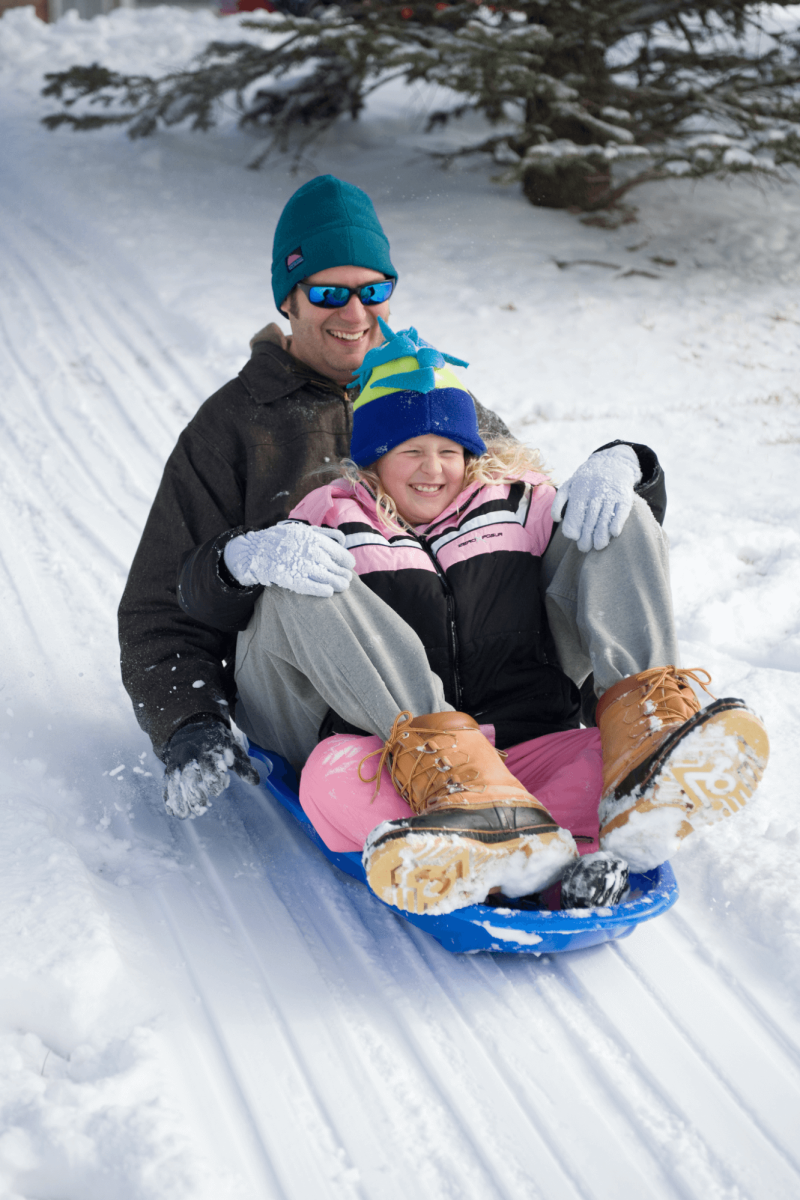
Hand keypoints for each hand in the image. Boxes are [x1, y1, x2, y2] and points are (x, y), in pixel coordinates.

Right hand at [163, 718, 258, 819]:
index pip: (208, 763)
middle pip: (189, 773)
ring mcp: (177, 761)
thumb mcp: (232, 748)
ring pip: (175, 780)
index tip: (217, 791)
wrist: (190, 726)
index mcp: (207, 747)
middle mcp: (189, 753)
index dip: (213, 779)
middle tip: (201, 808)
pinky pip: (166, 783)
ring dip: (179, 799)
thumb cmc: (216, 742)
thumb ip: (242, 766)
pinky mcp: (169, 768)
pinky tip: (173, 812)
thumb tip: (256, 781)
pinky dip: (168, 797)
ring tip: (186, 816)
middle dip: (194, 792)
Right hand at [223, 522, 355, 597]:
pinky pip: (312, 587)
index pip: (338, 552)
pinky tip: (328, 592)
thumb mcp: (302, 530)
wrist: (255, 549)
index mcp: (313, 538)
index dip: (346, 560)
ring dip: (337, 583)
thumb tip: (343, 540)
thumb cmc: (282, 539)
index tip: (349, 565)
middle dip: (343, 574)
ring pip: (327, 577)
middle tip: (347, 579)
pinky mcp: (292, 578)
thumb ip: (324, 534)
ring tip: (343, 586)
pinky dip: (322, 590)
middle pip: (334, 566)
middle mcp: (310, 551)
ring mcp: (301, 565)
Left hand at [551, 444, 641, 551]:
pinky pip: (622, 510)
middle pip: (590, 518)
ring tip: (599, 546)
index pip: (575, 514)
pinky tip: (614, 533)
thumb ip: (560, 501)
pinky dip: (618, 522)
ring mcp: (611, 493)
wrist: (612, 462)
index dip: (573, 528)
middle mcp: (595, 491)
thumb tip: (557, 520)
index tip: (574, 537)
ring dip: (602, 533)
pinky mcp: (624, 495)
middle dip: (587, 536)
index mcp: (579, 490)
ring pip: (605, 516)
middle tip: (584, 548)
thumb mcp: (569, 485)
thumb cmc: (586, 480)